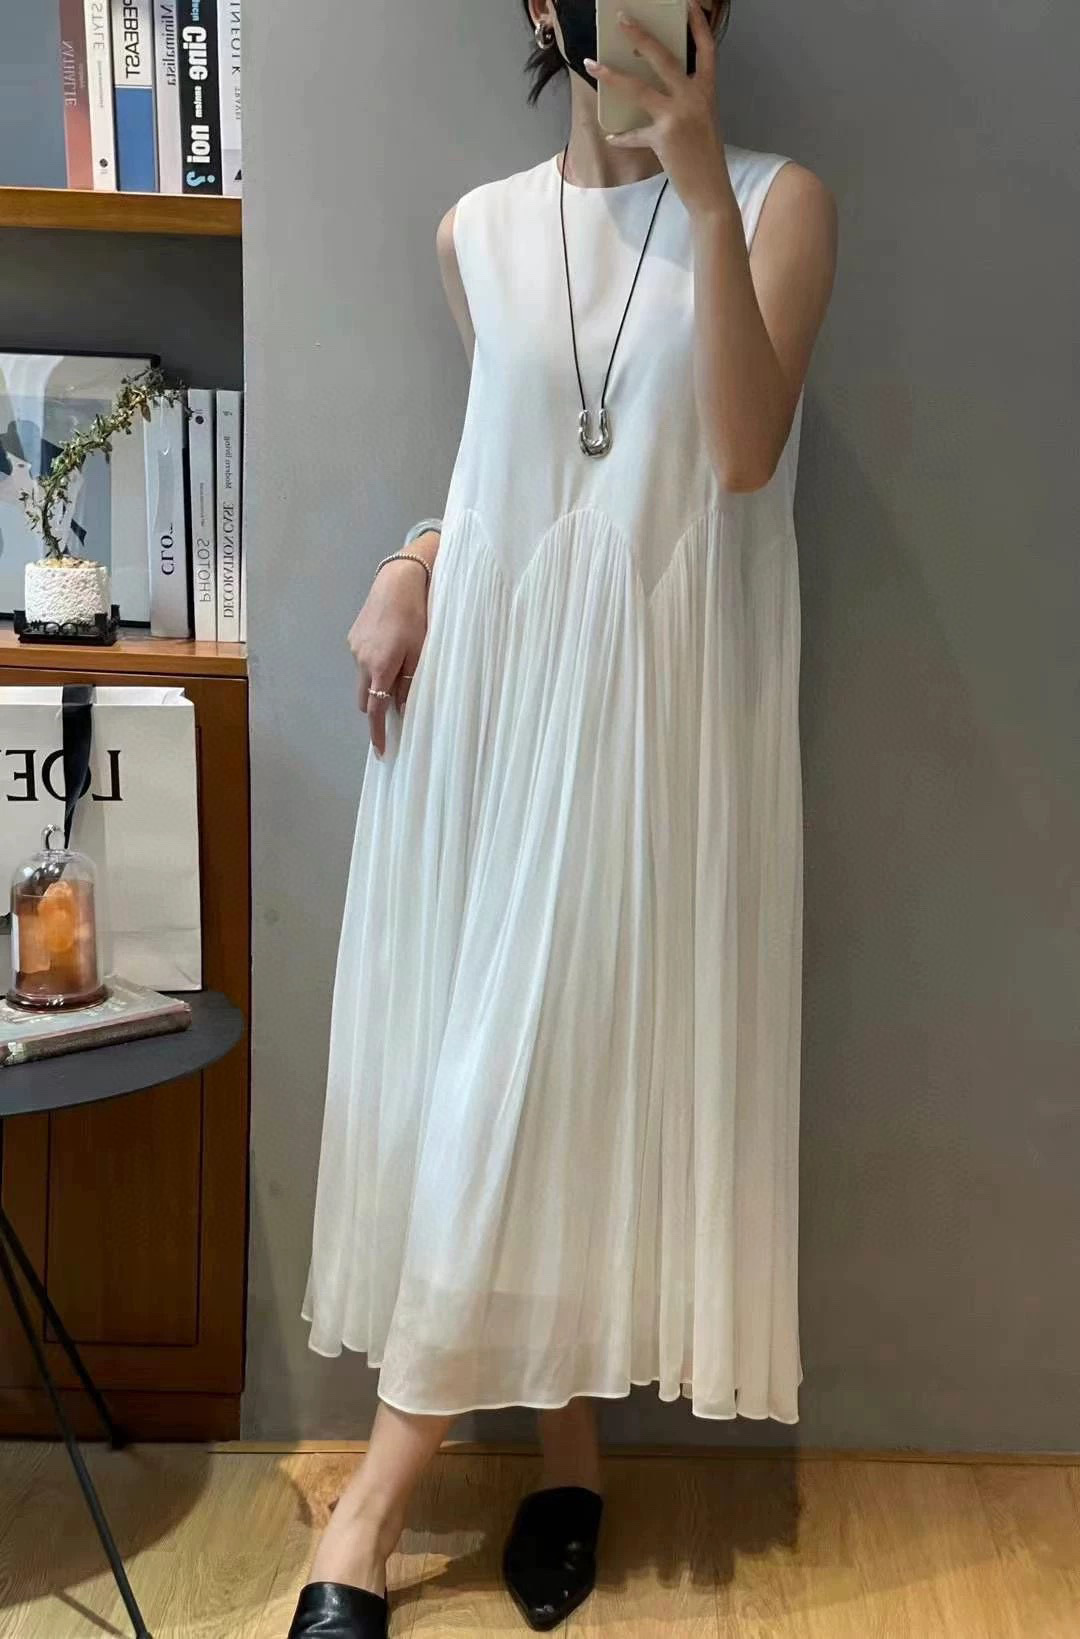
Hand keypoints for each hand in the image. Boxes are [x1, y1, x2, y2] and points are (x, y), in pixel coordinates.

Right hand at [348, 542, 432, 756]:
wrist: (398, 581)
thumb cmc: (416, 616)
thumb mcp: (421, 652)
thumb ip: (409, 683)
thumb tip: (401, 708)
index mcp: (379, 668)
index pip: (375, 710)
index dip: (377, 733)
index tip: (380, 751)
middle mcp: (361, 661)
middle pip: (364, 699)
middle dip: (376, 708)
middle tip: (395, 707)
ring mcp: (354, 648)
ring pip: (362, 679)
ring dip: (375, 684)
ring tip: (397, 668)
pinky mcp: (353, 636)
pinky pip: (361, 661)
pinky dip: (372, 665)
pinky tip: (390, 648)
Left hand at [585, 0, 735, 220]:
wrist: (710, 190)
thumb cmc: (705, 156)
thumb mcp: (702, 119)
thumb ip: (687, 99)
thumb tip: (659, 87)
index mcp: (707, 90)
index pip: (706, 48)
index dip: (698, 23)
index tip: (688, 4)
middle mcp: (694, 98)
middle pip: (663, 57)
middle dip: (640, 36)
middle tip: (622, 20)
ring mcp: (677, 116)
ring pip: (638, 88)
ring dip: (612, 76)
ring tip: (593, 65)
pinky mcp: (662, 138)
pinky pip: (634, 133)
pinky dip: (622, 136)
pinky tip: (611, 135)